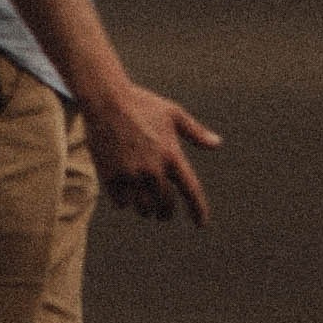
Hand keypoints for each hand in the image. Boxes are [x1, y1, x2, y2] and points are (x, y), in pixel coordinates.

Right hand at [82, 79, 221, 224]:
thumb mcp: (172, 113)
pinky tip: (125, 193)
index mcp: (171, 154)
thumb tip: (217, 143)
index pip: (191, 190)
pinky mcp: (110, 176)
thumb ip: (195, 132)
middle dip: (166, 212)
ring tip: (145, 205)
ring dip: (146, 209)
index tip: (201, 223)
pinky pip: (122, 202)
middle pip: (165, 205)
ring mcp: (131, 173)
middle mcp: (153, 168)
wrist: (105, 99)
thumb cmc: (141, 103)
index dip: (198, 210)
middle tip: (163, 213)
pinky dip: (125, 201)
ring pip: (143, 208)